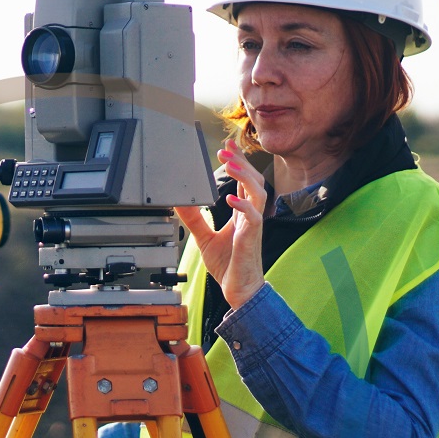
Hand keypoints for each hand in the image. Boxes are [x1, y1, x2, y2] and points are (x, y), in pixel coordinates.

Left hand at [174, 138, 266, 307]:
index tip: (228, 146)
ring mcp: (253, 226)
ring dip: (244, 177)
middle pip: (254, 180)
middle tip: (225, 150)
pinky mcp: (251, 239)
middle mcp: (250, 215)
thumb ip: (195, 219)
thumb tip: (180, 203)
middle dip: (241, 163)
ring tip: (230, 165)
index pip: (244, 181)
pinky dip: (243, 206)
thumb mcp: (205, 238)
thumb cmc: (229, 266)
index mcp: (242, 213)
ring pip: (258, 193)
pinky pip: (253, 217)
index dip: (238, 162)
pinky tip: (231, 199)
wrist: (239, 290)